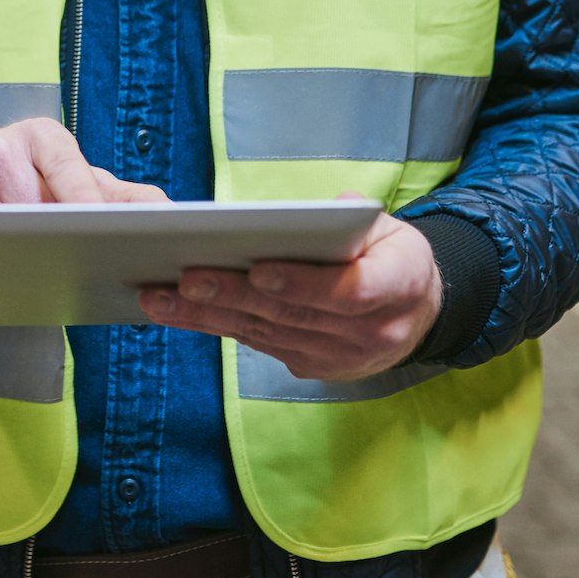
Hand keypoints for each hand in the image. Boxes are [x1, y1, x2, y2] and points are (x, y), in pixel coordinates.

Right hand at [0, 117, 167, 270]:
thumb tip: (171, 214)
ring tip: (40, 279)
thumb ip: (119, 195)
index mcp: (39, 136)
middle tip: (83, 270)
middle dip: (55, 240)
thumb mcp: (68, 175)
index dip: (86, 198)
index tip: (104, 230)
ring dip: (17, 262)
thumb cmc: (22, 181)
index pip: (67, 164)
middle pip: (31, 205)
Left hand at [138, 195, 441, 380]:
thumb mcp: (391, 228)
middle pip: (294, 315)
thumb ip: (359, 217)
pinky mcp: (313, 366)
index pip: (350, 291)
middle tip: (185, 278)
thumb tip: (331, 210)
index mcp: (400, 286)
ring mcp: (342, 357)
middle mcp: (373, 331)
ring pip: (267, 334)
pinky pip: (261, 345)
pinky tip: (181, 312)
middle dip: (234, 296)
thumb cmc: (393, 258)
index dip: (303, 283)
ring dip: (210, 317)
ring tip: (162, 297)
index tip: (259, 270)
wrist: (416, 313)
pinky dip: (218, 327)